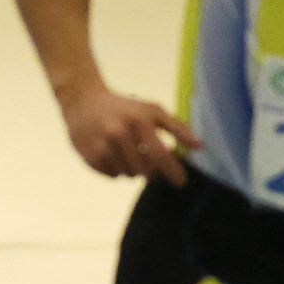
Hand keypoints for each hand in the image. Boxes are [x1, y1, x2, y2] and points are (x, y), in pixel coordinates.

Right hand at [59, 84, 199, 181]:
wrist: (83, 101)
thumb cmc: (125, 107)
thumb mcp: (152, 110)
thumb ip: (177, 127)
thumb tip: (200, 147)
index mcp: (138, 121)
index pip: (161, 155)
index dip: (174, 171)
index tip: (182, 182)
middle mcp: (119, 134)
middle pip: (146, 171)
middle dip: (151, 169)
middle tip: (145, 156)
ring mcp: (103, 146)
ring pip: (129, 175)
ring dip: (132, 168)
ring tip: (126, 151)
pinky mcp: (89, 157)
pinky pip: (112, 176)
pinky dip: (116, 169)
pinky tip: (111, 153)